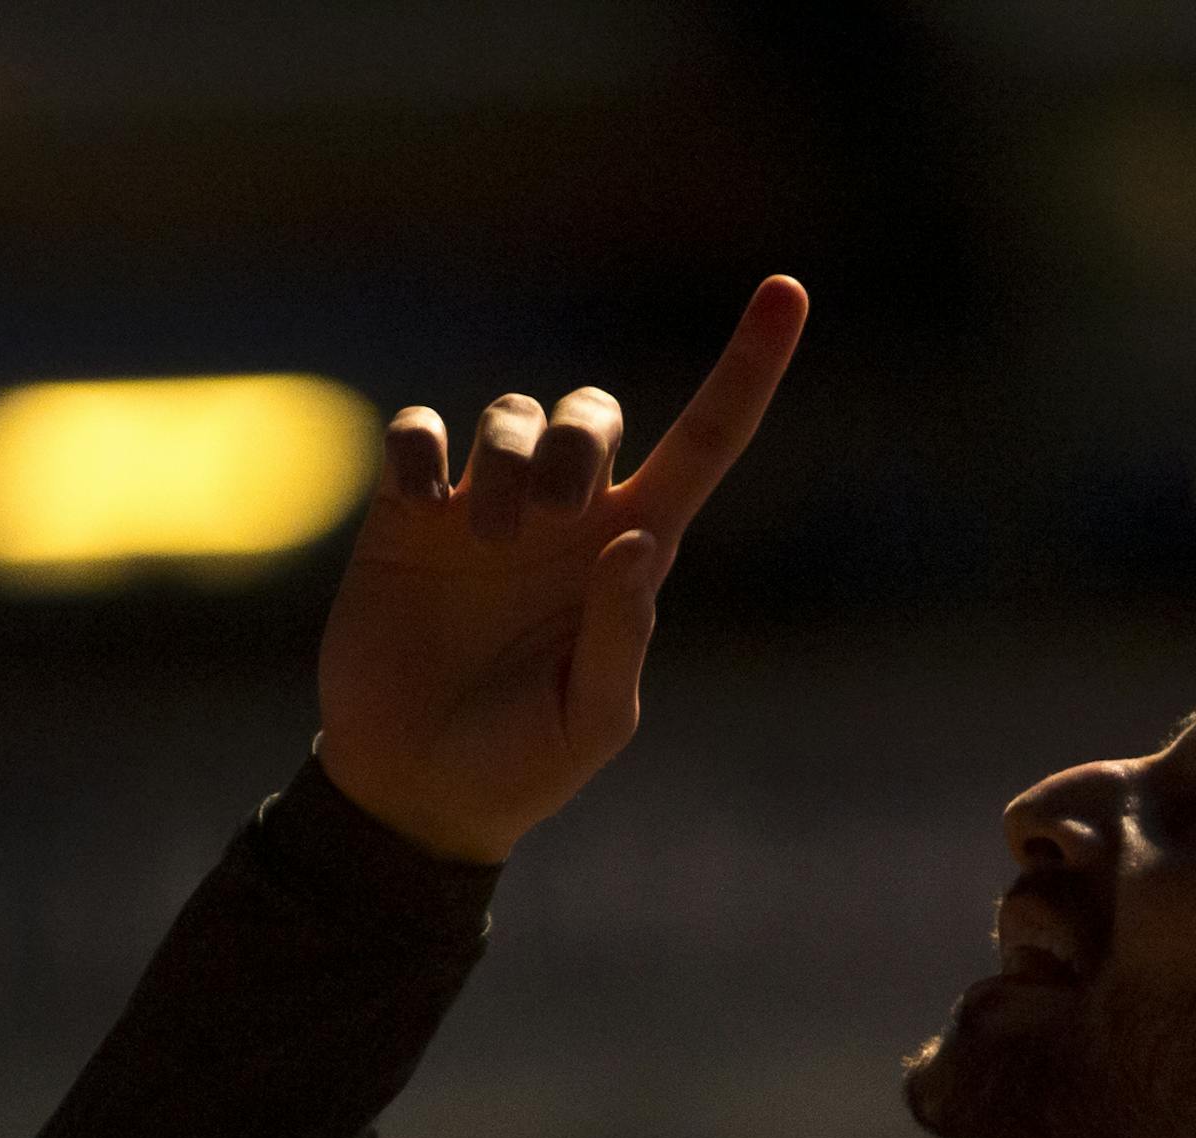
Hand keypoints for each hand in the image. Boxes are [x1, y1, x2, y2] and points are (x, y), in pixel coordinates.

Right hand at [315, 275, 808, 861]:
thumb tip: (635, 537)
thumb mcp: (592, 717)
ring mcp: (486, 509)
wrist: (415, 790)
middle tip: (557, 511)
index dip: (749, 368)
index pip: (707, 442)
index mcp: (632, 553)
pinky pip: (419, 431)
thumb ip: (620, 630)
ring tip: (483, 537)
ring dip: (507, 458)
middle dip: (582, 434)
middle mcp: (567, 517)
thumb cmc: (524, 762)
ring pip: (512, 413)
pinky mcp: (407, 516)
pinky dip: (421, 444)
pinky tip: (420, 496)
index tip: (789, 289)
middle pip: (596, 410)